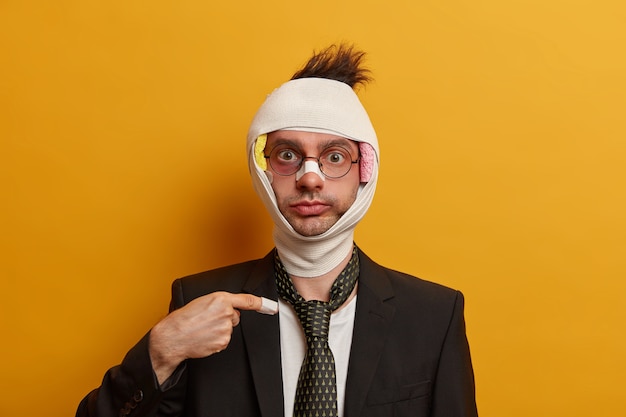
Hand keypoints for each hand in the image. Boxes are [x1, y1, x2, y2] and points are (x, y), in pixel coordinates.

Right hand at [148, 292, 269, 383]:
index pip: (246, 300)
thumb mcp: (203, 302)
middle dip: (224, 318)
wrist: (174, 336)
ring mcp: (226, 328)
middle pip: (235, 316)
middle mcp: (226, 312)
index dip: (261, 303)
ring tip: (203, 329)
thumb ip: (220, 303)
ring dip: (219, 330)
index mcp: (221, 299)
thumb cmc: (185, 318)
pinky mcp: (223, 341)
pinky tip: (205, 338)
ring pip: (229, 329)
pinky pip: (224, 340)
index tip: (272, 307)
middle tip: (208, 320)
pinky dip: (216, 340)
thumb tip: (230, 309)